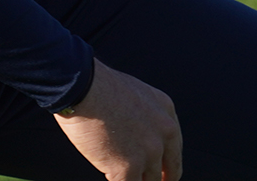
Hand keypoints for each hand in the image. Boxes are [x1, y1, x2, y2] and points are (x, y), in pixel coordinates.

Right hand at [54, 61, 181, 180]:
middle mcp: (163, 134)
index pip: (174, 150)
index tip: (161, 175)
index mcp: (166, 112)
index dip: (166, 166)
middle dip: (156, 179)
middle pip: (167, 171)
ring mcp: (147, 152)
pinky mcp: (128, 168)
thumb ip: (143, 116)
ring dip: (133, 179)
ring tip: (118, 173)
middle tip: (142, 179)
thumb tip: (135, 136)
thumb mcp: (135, 94)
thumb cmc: (97, 86)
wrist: (82, 87)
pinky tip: (110, 176)